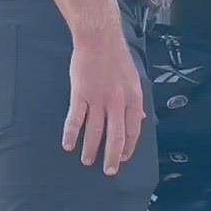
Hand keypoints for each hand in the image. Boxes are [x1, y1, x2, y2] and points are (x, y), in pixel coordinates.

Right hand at [63, 30, 144, 175]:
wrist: (99, 40)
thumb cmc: (117, 58)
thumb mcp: (134, 80)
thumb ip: (136, 101)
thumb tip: (141, 117)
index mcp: (133, 99)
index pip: (133, 130)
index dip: (128, 147)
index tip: (123, 158)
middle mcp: (117, 102)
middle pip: (115, 136)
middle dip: (112, 156)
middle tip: (108, 170)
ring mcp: (98, 99)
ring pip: (95, 131)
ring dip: (91, 148)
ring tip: (87, 160)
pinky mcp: (80, 95)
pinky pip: (76, 119)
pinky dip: (71, 134)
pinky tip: (68, 145)